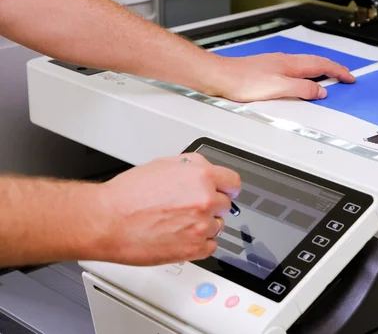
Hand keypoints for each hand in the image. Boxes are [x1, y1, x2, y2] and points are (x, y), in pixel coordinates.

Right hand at [92, 153, 240, 265]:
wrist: (107, 220)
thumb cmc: (128, 194)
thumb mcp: (164, 164)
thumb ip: (192, 167)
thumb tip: (205, 171)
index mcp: (201, 176)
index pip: (233, 183)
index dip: (226, 188)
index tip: (224, 192)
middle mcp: (205, 200)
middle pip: (225, 205)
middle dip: (210, 206)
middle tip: (188, 208)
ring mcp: (201, 226)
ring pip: (217, 226)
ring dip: (203, 225)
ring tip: (177, 222)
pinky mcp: (193, 249)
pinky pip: (210, 246)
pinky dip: (198, 244)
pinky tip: (180, 236)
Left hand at [202, 53, 355, 102]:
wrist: (220, 77)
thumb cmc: (242, 81)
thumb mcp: (278, 88)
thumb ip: (302, 88)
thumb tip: (320, 91)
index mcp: (290, 64)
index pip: (322, 65)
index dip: (338, 71)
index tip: (350, 77)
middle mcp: (284, 61)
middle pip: (315, 62)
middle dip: (333, 69)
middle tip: (345, 76)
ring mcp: (275, 65)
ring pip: (305, 66)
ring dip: (320, 70)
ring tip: (329, 78)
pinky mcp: (267, 71)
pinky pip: (295, 71)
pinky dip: (306, 74)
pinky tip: (301, 81)